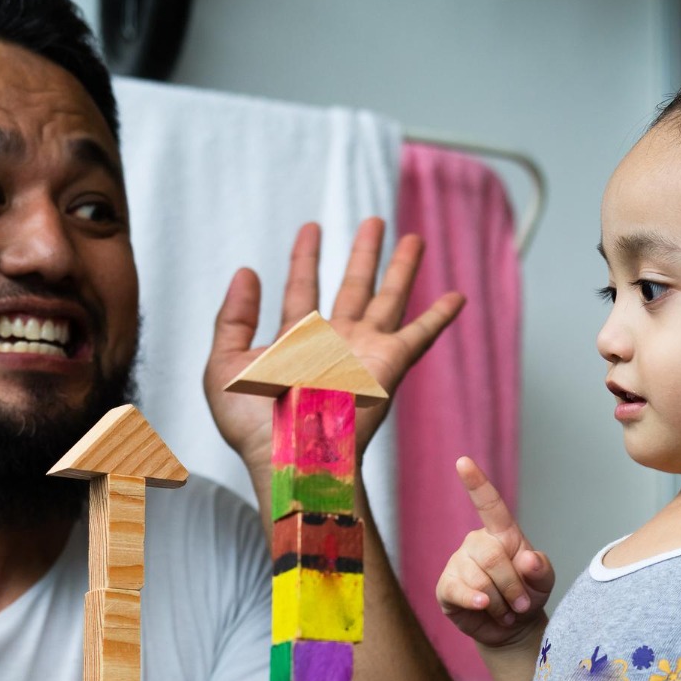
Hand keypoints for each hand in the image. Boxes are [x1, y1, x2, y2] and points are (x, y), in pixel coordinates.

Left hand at [204, 217, 463, 489]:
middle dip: (364, 255)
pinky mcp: (388, 365)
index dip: (305, 258)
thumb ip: (232, 318)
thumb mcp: (224, 366)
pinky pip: (420, 334)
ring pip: (388, 299)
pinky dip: (439, 315)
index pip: (302, 289)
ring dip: (402, 269)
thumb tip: (246, 272)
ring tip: (415, 238)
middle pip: (353, 287)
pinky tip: (457, 295)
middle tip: (375, 222)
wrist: (292, 458)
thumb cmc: (255, 426)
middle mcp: (334, 344)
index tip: (310, 228)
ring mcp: (364, 353)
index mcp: (296, 343)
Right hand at [437, 457, 553, 646]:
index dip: (476, 483)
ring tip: (505, 612)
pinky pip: (459, 591)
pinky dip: (475, 602)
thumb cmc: (527, 596)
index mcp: (501, 534)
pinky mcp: (446, 586)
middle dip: (511, 586)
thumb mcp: (543, 583)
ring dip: (499, 603)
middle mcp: (476, 543)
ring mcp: (458, 564)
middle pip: (492, 558)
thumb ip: (541, 570)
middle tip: (520, 606)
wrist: (511, 629)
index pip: (490, 505)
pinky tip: (484, 608)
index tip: (463, 461)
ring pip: (479, 580)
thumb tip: (527, 560)